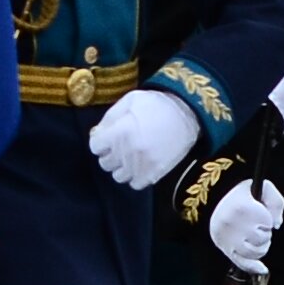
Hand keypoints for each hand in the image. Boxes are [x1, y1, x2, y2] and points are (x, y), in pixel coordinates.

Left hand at [89, 85, 204, 189]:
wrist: (188, 112)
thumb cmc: (157, 104)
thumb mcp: (130, 100)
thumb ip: (109, 118)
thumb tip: (97, 134)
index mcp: (119, 131)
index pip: (95, 147)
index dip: (100, 142)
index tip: (108, 138)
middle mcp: (127, 151)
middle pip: (105, 163)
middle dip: (110, 154)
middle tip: (120, 146)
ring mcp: (141, 164)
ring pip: (118, 176)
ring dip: (122, 167)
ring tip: (131, 157)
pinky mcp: (155, 173)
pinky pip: (135, 184)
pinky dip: (135, 176)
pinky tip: (140, 165)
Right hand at [205, 176, 283, 277]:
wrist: (216, 197)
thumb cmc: (243, 193)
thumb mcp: (263, 187)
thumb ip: (276, 203)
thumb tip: (277, 224)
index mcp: (242, 208)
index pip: (267, 223)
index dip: (267, 219)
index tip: (259, 212)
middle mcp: (232, 225)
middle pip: (262, 239)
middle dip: (265, 233)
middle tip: (256, 223)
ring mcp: (226, 239)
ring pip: (254, 253)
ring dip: (260, 246)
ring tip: (253, 234)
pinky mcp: (224, 248)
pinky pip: (241, 263)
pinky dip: (253, 267)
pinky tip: (262, 268)